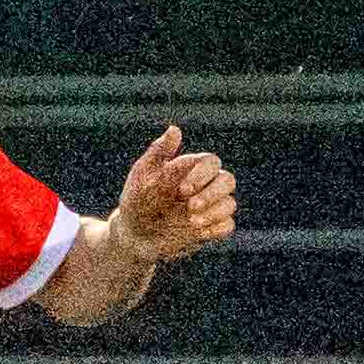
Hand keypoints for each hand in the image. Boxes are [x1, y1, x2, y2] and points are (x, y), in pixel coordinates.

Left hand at [111, 124, 237, 263]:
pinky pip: (227, 225)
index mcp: (190, 168)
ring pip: (229, 204)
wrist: (134, 235)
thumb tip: (175, 129)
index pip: (211, 162)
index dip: (202, 175)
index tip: (181, 191)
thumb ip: (160, 152)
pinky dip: (216, 228)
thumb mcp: (143, 175)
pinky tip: (198, 233)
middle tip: (189, 207)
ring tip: (191, 223)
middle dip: (212, 194)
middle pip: (227, 181)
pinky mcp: (210, 227)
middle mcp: (204, 185)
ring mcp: (208, 207)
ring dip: (214, 213)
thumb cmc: (137, 199)